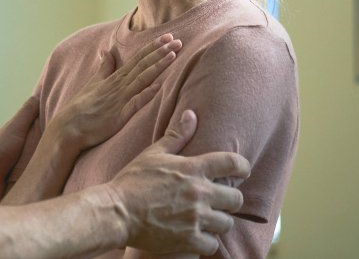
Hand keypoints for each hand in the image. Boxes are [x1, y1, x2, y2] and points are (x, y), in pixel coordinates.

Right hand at [48, 33, 181, 152]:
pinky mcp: (120, 114)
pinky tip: (160, 87)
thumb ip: (104, 68)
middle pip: (143, 64)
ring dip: (157, 66)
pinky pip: (136, 102)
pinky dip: (147, 93)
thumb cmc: (82, 106)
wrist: (70, 126)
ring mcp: (120, 98)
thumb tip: (107, 51)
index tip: (168, 37)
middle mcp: (120, 85)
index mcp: (115, 77)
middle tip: (177, 40)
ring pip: (142, 78)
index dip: (153, 47)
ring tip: (172, 55)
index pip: (138, 58)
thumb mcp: (94, 82)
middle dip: (160, 51)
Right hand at [107, 110, 250, 255]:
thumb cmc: (133, 180)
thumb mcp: (153, 153)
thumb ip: (177, 135)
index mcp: (193, 168)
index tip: (241, 171)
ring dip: (217, 221)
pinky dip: (206, 241)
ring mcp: (195, 218)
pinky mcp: (189, 240)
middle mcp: (199, 193)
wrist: (116, 212)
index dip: (243, 167)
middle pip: (236, 198)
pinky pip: (213, 244)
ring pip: (226, 223)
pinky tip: (195, 235)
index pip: (233, 163)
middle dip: (229, 199)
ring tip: (205, 219)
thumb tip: (192, 114)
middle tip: (218, 200)